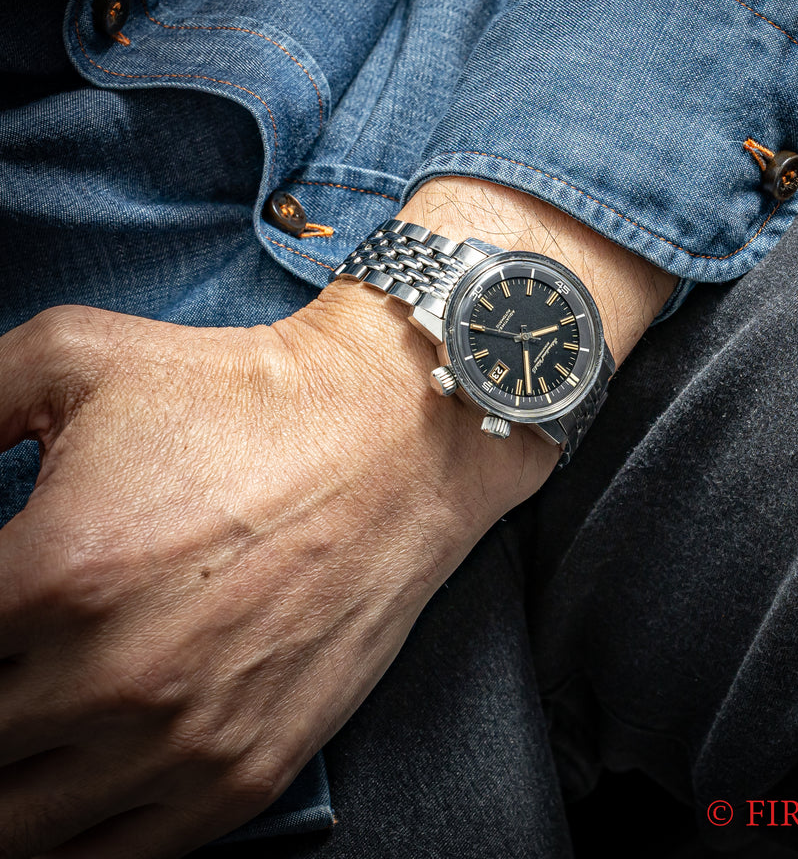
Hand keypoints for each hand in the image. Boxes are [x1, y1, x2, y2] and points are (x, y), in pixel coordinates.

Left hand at [0, 175, 672, 858]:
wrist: (393, 437)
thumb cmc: (244, 396)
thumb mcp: (76, 352)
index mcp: (53, 571)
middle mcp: (110, 678)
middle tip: (9, 658)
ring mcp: (182, 741)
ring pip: (15, 830)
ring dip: (7, 775)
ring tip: (26, 725)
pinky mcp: (245, 772)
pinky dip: (67, 839)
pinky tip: (66, 785)